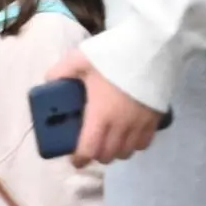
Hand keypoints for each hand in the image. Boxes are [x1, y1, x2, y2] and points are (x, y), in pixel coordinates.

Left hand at [60, 49, 161, 165]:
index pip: (88, 150)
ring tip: (111, 141)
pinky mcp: (157, 117)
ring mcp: (141, 123)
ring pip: (127, 152)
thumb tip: (49, 83)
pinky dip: (135, 144)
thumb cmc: (115, 54)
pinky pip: (145, 143)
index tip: (74, 158)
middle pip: (107, 155)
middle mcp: (121, 125)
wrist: (154, 45)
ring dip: (116, 151)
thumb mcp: (80, 59)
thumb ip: (60, 72)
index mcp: (100, 114)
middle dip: (97, 155)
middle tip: (91, 145)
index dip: (79, 159)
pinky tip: (131, 135)